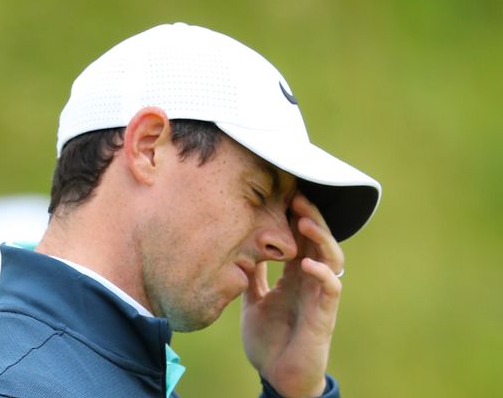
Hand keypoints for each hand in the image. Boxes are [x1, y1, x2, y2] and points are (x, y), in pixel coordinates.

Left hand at [241, 193, 343, 396]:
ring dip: (321, 238)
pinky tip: (307, 264)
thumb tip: (240, 248)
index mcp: (294, 277)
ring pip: (332, 259)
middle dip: (310, 217)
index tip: (281, 194)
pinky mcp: (324, 316)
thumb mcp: (253, 301)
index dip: (294, 218)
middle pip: (319, 241)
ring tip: (304, 221)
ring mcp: (319, 297)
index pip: (300, 239)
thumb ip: (252, 277)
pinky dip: (322, 274)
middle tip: (296, 196)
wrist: (276, 377)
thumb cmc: (269, 341)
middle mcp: (310, 282)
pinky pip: (331, 289)